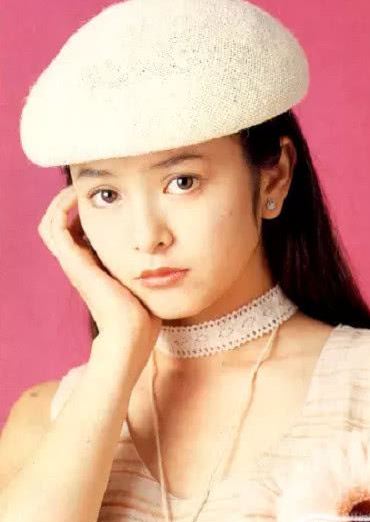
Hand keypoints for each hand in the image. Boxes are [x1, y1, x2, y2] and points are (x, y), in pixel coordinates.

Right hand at [37, 185, 161, 346]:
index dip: (85, 216)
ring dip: (62, 202)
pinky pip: (55, 226)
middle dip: (70, 204)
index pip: (78, 235)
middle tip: (88, 188)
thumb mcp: (145, 285)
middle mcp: (79, 265)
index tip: (105, 199)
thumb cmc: (143, 316)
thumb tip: (167, 258)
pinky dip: (61, 207)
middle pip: (60, 227)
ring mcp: (73, 263)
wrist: (131, 335)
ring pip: (51, 224)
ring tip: (79, 187)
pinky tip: (80, 195)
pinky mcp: (74, 262)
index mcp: (93, 269)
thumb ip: (149, 271)